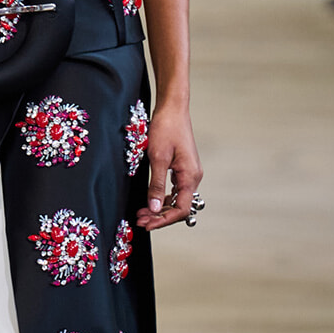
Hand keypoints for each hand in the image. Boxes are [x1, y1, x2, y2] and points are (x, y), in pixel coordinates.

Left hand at [135, 100, 202, 231]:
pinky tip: (150, 200)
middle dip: (160, 216)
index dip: (164, 220)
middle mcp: (193, 176)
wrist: (172, 108)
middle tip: (140, 220)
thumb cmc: (166, 128)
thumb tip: (155, 209)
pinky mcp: (183, 167)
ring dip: (160, 208)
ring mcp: (189, 172)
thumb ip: (157, 185)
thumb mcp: (157, 158)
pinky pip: (175, 189)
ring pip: (177, 199)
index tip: (147, 224)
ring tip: (142, 213)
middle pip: (180, 206)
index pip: (181, 209)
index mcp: (190, 176)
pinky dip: (163, 197)